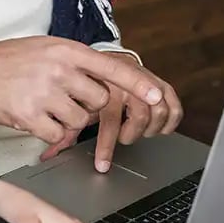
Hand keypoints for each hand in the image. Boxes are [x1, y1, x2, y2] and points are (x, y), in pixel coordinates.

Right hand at [0, 37, 171, 166]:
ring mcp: (44, 93)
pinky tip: (36, 120)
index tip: (156, 96)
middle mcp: (58, 69)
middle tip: (66, 100)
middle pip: (99, 101)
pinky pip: (58, 135)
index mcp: (66, 50)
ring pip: (80, 121)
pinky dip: (51, 133)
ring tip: (46, 108)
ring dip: (68, 121)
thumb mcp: (47, 49)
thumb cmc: (11, 62)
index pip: (111, 67)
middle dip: (88, 107)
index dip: (137, 84)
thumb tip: (106, 78)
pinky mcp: (30, 115)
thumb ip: (76, 61)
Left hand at [40, 56, 182, 171]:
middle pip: (140, 117)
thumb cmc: (82, 83)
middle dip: (130, 135)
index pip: (109, 121)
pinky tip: (161, 129)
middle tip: (123, 139)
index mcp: (103, 86)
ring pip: (159, 110)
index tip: (102, 166)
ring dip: (149, 128)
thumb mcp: (72, 103)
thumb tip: (49, 154)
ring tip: (138, 133)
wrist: (96, 56)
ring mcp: (144, 80)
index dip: (106, 146)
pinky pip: (174, 102)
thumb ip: (65, 128)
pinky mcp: (158, 81)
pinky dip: (171, 119)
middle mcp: (126, 81)